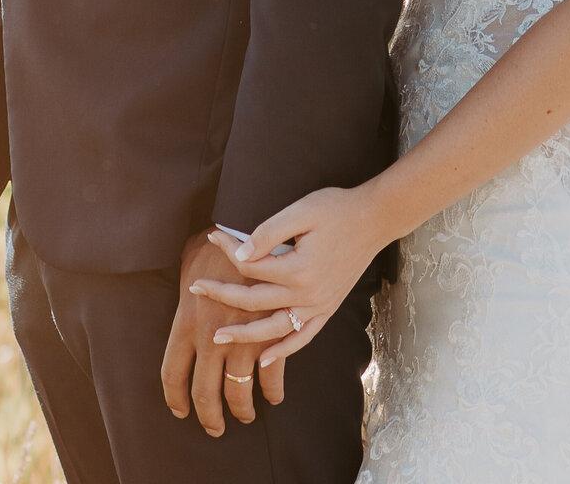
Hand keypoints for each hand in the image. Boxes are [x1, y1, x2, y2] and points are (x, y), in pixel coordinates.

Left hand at [160, 230, 285, 435]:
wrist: (261, 221)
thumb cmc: (222, 233)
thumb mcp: (192, 254)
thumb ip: (189, 277)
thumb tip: (187, 283)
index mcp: (187, 320)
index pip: (173, 373)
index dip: (175, 397)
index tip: (181, 409)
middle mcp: (213, 333)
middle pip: (205, 391)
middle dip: (209, 415)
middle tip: (214, 426)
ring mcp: (244, 334)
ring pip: (240, 388)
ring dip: (243, 407)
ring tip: (246, 414)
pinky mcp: (272, 329)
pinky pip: (273, 370)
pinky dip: (273, 385)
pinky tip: (273, 393)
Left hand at [192, 186, 384, 367]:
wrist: (374, 219)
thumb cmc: (337, 209)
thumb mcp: (302, 211)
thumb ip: (269, 233)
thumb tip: (240, 254)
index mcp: (297, 268)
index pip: (250, 266)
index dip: (227, 250)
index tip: (211, 237)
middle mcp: (306, 294)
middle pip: (254, 301)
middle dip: (221, 296)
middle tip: (195, 291)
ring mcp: (318, 306)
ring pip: (273, 329)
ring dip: (244, 335)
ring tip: (217, 338)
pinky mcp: (328, 309)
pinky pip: (302, 338)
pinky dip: (282, 351)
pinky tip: (264, 360)